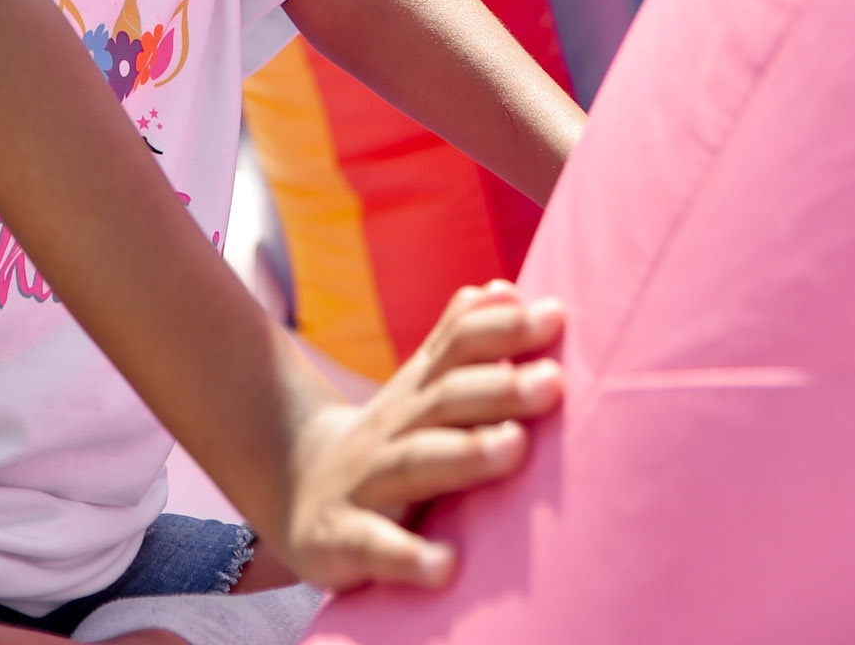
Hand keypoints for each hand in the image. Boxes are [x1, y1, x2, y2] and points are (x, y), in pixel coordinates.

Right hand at [276, 281, 564, 592]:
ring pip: (414, 463)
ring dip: (465, 453)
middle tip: (553, 381)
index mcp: (416, 393)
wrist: (299, 492)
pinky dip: (407, 556)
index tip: (555, 315)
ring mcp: (364, 482)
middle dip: (497, 388)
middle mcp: (392, 428)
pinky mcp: (341, 538)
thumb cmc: (388, 441)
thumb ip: (456, 340)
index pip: (455, 348)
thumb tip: (501, 287)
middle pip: (443, 400)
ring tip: (516, 447)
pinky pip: (372, 545)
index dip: (501, 329)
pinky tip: (446, 567)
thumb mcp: (417, 388)